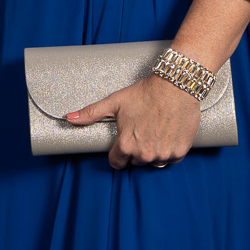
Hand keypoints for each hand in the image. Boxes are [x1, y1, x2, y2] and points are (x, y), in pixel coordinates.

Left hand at [66, 75, 199, 168]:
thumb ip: (91, 113)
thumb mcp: (114, 102)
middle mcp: (145, 154)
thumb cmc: (144, 93)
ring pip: (154, 161)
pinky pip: (171, 159)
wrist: (175, 87)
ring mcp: (163, 154)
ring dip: (153, 151)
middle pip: (136, 161)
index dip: (118, 154)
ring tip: (154, 131)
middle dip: (136, 150)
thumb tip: (69, 118)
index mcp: (126, 145)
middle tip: (141, 132)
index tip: (123, 145)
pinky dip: (169, 150)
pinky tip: (167, 135)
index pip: (117, 162)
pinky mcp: (179, 151)